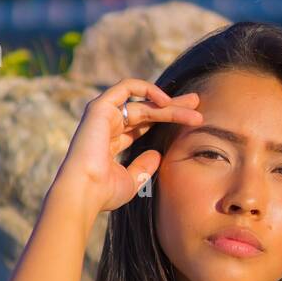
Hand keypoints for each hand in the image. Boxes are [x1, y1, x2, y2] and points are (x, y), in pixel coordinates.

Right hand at [53, 77, 202, 214]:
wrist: (84, 191)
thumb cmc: (103, 192)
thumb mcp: (131, 180)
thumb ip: (144, 166)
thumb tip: (157, 154)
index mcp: (112, 141)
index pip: (143, 124)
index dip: (166, 119)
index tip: (191, 120)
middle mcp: (107, 125)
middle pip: (146, 110)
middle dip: (173, 107)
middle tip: (197, 105)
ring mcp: (103, 114)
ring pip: (142, 102)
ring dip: (168, 103)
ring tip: (193, 107)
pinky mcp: (100, 107)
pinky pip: (127, 87)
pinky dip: (147, 89)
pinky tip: (166, 101)